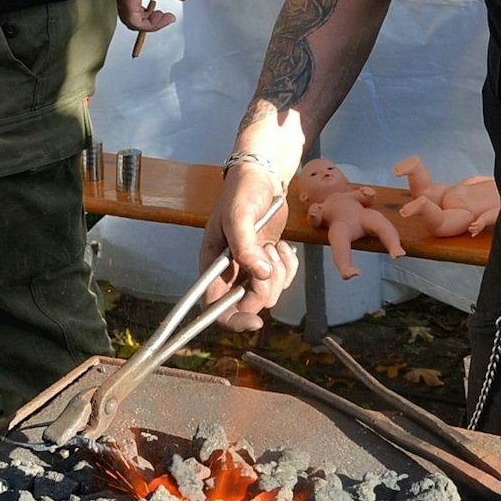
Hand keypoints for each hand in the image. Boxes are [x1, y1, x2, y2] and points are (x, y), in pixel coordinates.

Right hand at [199, 163, 298, 331]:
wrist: (262, 177)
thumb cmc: (242, 192)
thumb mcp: (238, 215)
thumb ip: (245, 245)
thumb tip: (260, 274)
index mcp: (211, 265)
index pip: (213, 307)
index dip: (231, 321)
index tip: (254, 322)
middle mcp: (228, 272)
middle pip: (247, 304)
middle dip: (264, 286)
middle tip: (269, 256)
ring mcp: (249, 269)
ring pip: (269, 293)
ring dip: (279, 272)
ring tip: (275, 245)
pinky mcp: (268, 262)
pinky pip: (283, 281)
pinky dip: (289, 267)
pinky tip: (283, 246)